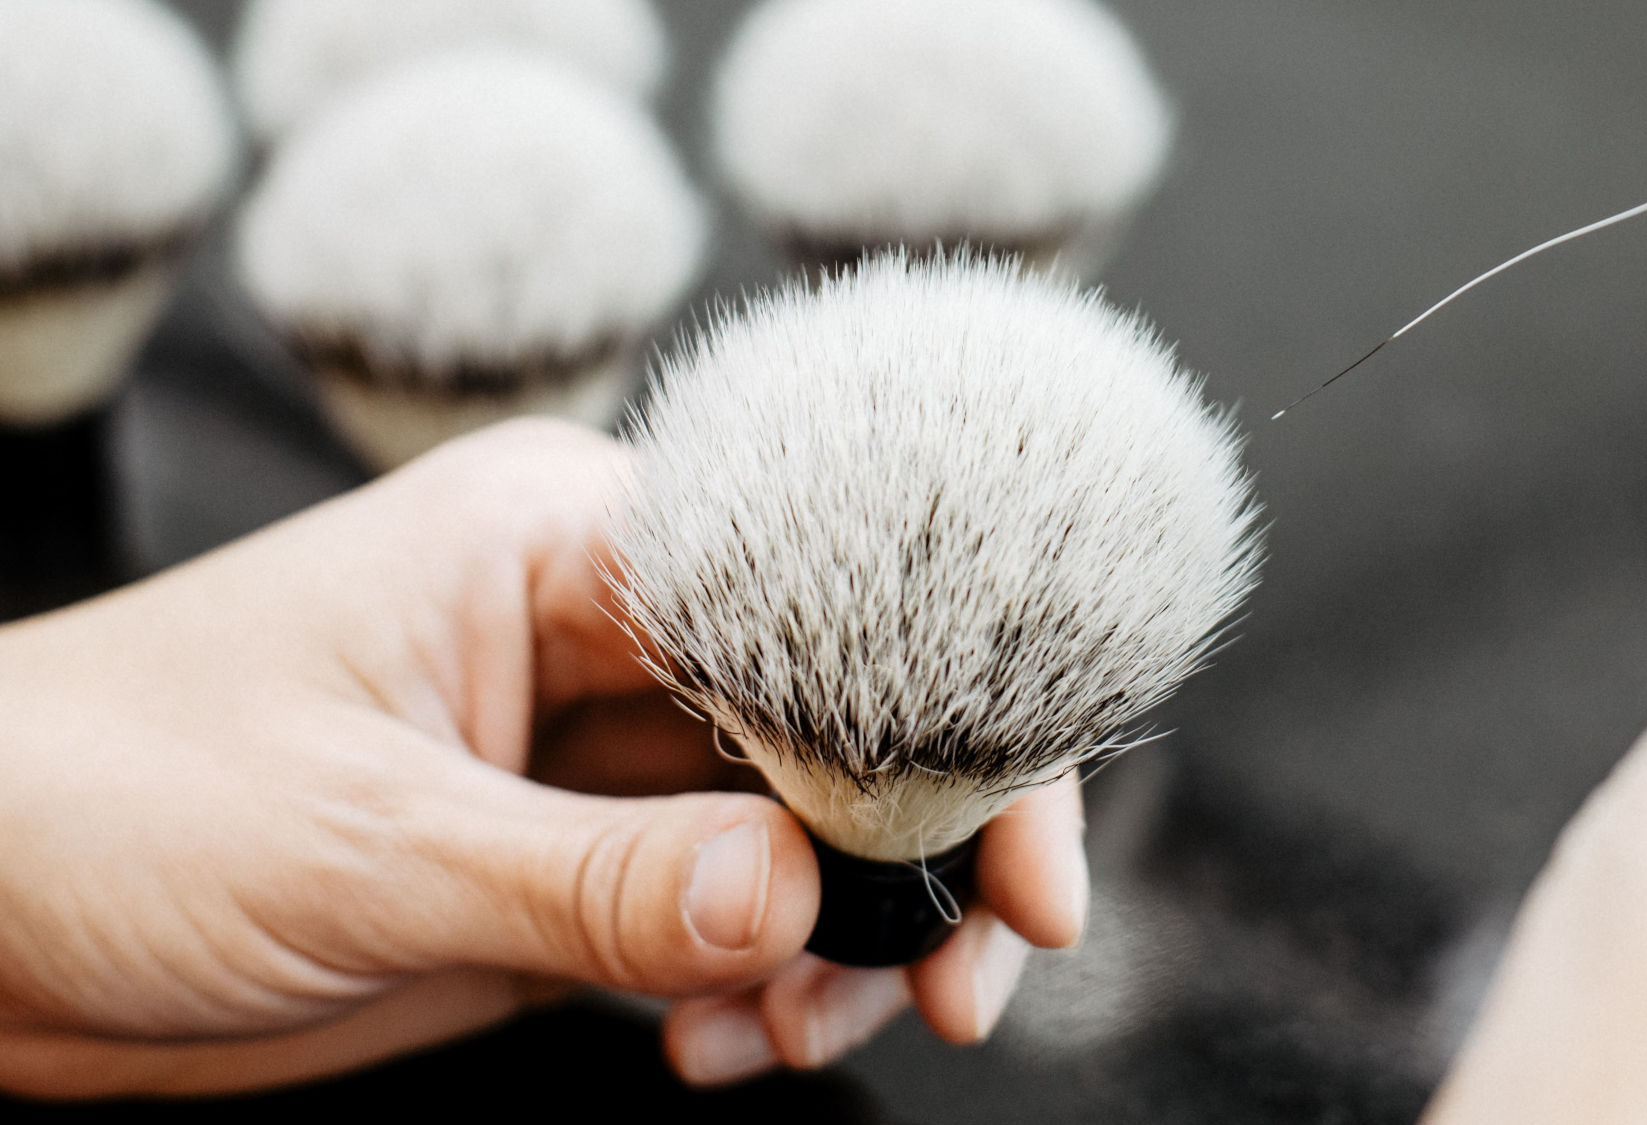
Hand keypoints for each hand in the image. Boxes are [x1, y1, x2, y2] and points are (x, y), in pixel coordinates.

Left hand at [0, 419, 1087, 1097]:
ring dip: (833, 949)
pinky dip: (754, 989)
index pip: (821, 610)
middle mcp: (600, 627)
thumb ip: (596, 882)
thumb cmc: (106, 801)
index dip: (947, 729)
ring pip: (800, 836)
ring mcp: (591, 753)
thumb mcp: (364, 846)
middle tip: (955, 987)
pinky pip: (724, 917)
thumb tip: (796, 905)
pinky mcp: (570, 859)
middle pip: (843, 726)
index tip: (1023, 867)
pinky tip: (713, 1044)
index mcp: (564, 541)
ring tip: (786, 1038)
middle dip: (916, 862)